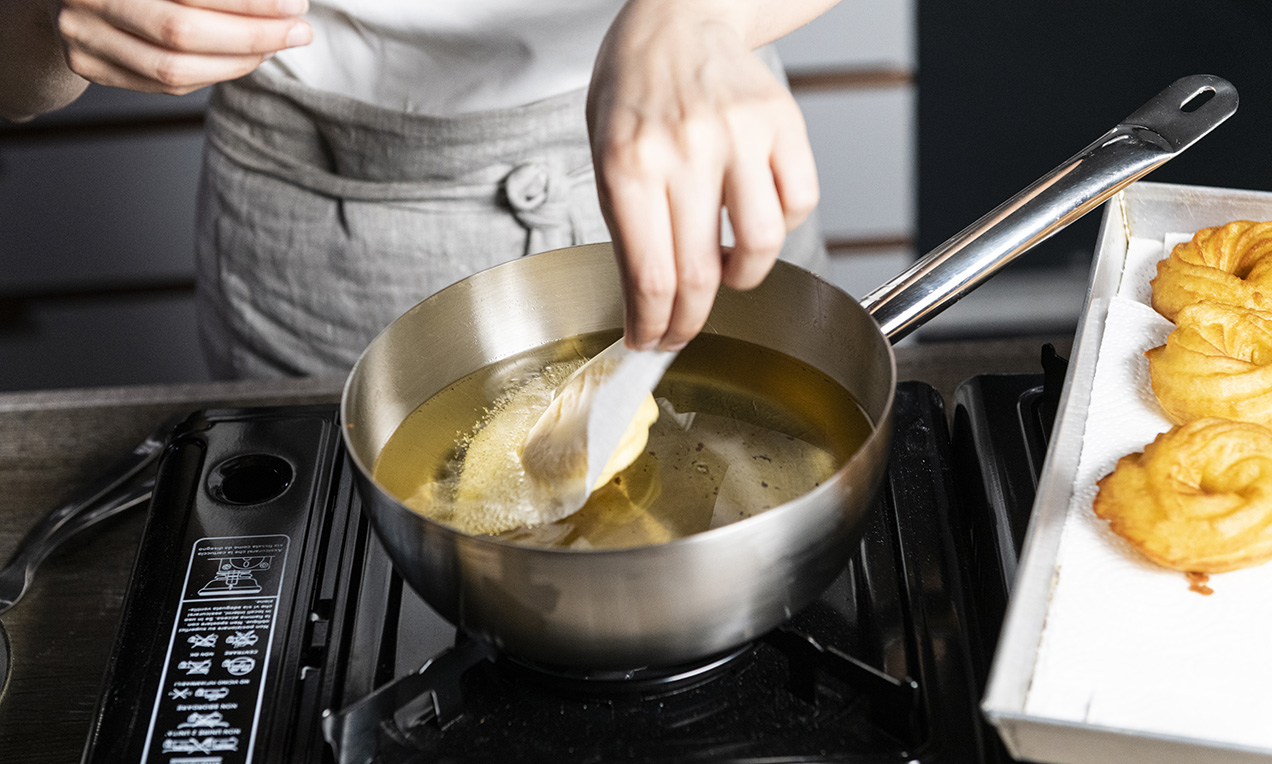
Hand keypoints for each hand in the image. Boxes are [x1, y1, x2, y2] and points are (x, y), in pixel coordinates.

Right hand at [50, 0, 311, 94]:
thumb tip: (277, 1)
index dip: (249, 3)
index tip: (294, 4)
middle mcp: (85, 0)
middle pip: (181, 32)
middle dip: (252, 35)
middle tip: (298, 30)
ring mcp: (82, 39)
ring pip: (174, 70)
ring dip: (239, 61)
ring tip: (277, 44)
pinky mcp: (91, 68)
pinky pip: (166, 85)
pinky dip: (213, 73)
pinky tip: (245, 57)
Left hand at [587, 0, 819, 350]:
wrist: (677, 20)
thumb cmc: (636, 92)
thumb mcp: (606, 159)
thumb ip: (627, 230)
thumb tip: (647, 304)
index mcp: (629, 163)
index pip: (650, 276)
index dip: (654, 326)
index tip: (651, 342)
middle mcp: (686, 149)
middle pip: (701, 274)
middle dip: (690, 322)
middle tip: (682, 331)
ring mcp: (740, 134)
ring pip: (763, 245)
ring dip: (744, 276)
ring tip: (725, 266)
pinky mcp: (783, 122)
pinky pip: (799, 203)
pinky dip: (781, 225)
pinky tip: (753, 215)